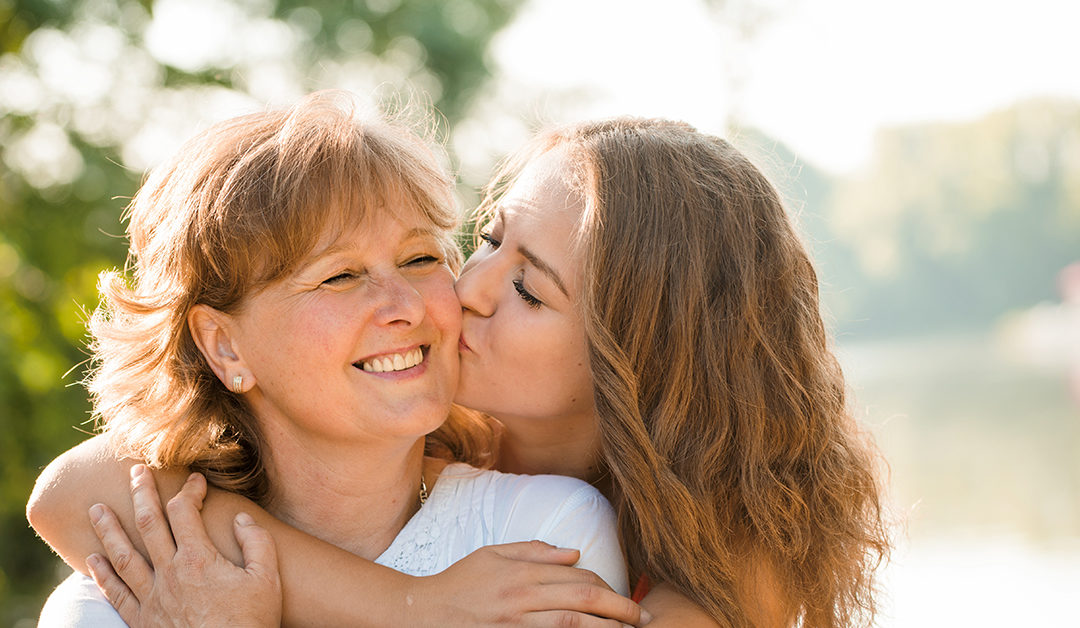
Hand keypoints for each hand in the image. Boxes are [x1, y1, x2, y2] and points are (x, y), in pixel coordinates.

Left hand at [85, 465, 281, 627]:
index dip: (189, 490)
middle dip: (140, 494)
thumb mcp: (267, 579)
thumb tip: (241, 518)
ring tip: (95, 510)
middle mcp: (169, 573)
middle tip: (134, 472)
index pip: (184, 511)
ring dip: (108, 530)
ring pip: (122, 556)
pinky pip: (116, 593)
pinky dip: (102, 575)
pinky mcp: (142, 621)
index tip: (195, 480)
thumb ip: (256, 543)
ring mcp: (152, 598)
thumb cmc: (250, 622)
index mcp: (198, 559)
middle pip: (148, 524)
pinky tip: (92, 561)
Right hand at [412, 541, 649, 626]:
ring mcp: (516, 626)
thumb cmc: (459, 583)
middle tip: (643, 620)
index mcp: (522, 574)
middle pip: (583, 602)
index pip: (577, 579)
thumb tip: (574, 552)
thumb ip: (534, 552)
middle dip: (620, 611)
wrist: (422, 614)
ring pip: (571, 627)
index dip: (608, 589)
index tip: (626, 598)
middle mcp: (522, 600)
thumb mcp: (493, 555)